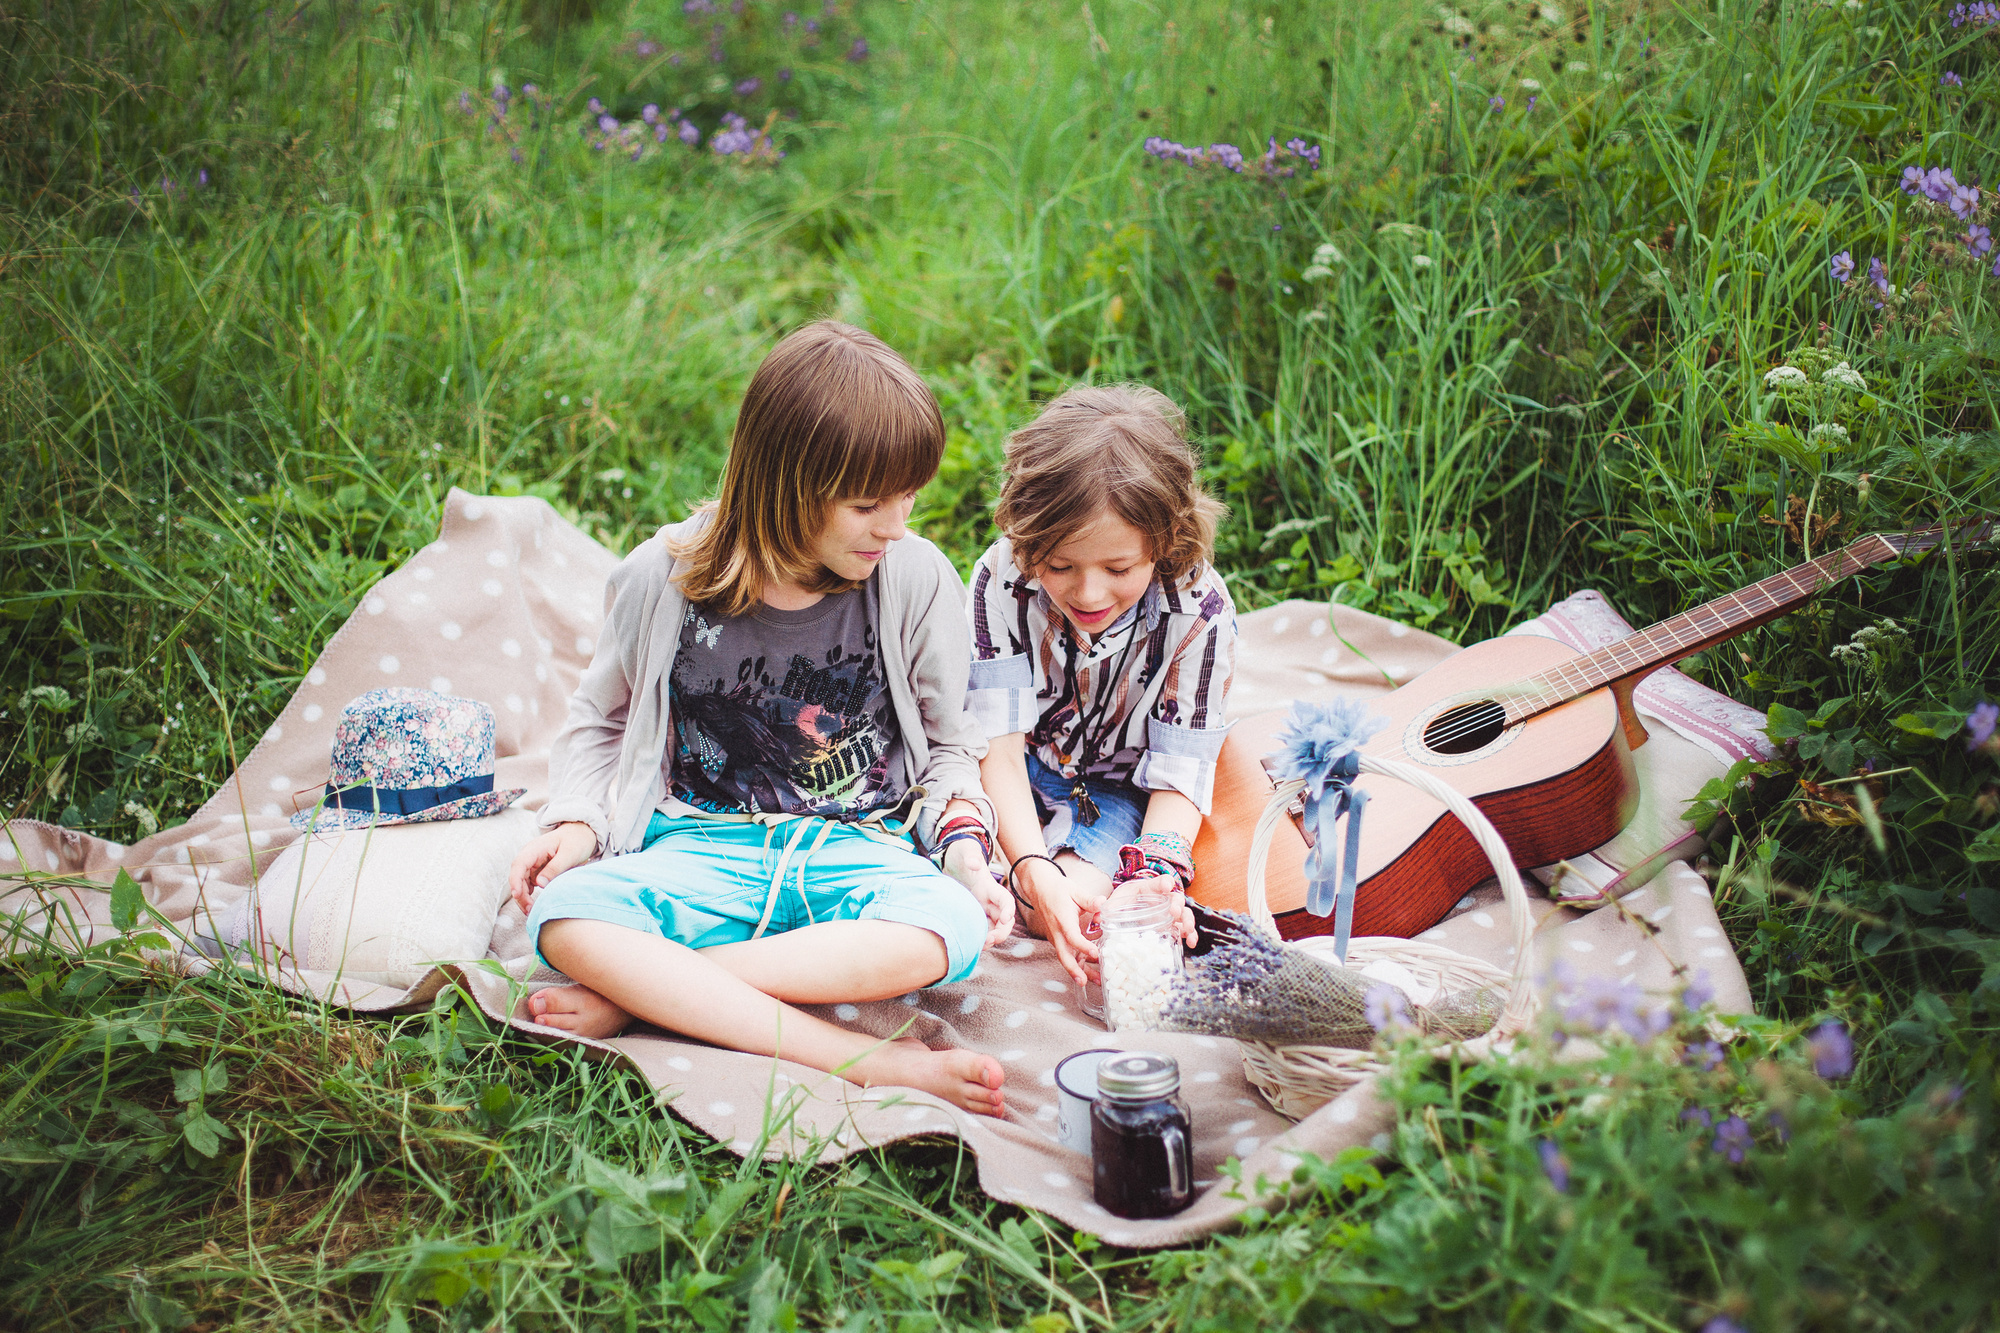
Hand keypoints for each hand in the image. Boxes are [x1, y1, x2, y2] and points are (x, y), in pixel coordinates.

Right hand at [508, 823, 597, 913]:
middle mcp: (529, 857)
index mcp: (535, 849)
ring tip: (531, 911)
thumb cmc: (576, 841)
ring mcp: (532, 865)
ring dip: (524, 897)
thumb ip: (555, 868)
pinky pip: (529, 885)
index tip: (517, 894)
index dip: (515, 880)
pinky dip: (529, 895)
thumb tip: (539, 884)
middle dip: (520, 894)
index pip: (519, 864)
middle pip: (517, 877)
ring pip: (521, 883)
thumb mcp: (570, 853)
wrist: (580, 833)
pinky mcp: (536, 872)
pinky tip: (534, 906)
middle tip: (529, 910)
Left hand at [942, 839, 1014, 947]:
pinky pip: (981, 930)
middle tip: (989, 940)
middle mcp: (989, 900)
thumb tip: (973, 864)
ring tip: (979, 946)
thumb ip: (971, 856)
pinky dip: (979, 939)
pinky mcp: (973, 915)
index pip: (1005, 900)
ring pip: (994, 928)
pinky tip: (970, 944)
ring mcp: (982, 909)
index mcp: (989, 887)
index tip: (1006, 919)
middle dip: (1002, 932)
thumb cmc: (961, 854)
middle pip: (1004, 920)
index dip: (1008, 910)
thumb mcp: (965, 852)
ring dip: (991, 939)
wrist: (952, 859)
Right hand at [1019, 856, 1110, 985]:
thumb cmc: (1058, 889)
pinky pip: (1067, 953)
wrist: (1040, 888)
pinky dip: (1077, 963)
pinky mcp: (1058, 939)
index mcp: (1062, 919)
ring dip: (1078, 970)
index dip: (1083, 946)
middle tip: (1085, 982)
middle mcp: (1057, 932)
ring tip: (1093, 980)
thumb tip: (1103, 902)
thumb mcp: (1075, 891)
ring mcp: (1056, 937)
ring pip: (1066, 957)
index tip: (1095, 953)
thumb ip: (1089, 899)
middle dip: (1074, 970)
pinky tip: (1090, 969)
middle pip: (1064, 955)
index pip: (1072, 936)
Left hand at [1104, 874, 1199, 946]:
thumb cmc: (1119, 906)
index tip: (1167, 886)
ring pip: (1184, 913)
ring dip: (1188, 921)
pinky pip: (1184, 928)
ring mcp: (1168, 913)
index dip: (1164, 882)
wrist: (1123, 916)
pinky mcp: (1171, 926)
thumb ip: (1105, 908)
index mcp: (1147, 889)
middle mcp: (1161, 899)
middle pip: (1175, 897)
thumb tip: (1097, 912)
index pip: (1159, 882)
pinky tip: (1190, 942)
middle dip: (1177, 904)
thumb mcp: (1111, 905)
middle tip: (1174, 912)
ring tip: (1187, 931)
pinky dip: (1189, 935)